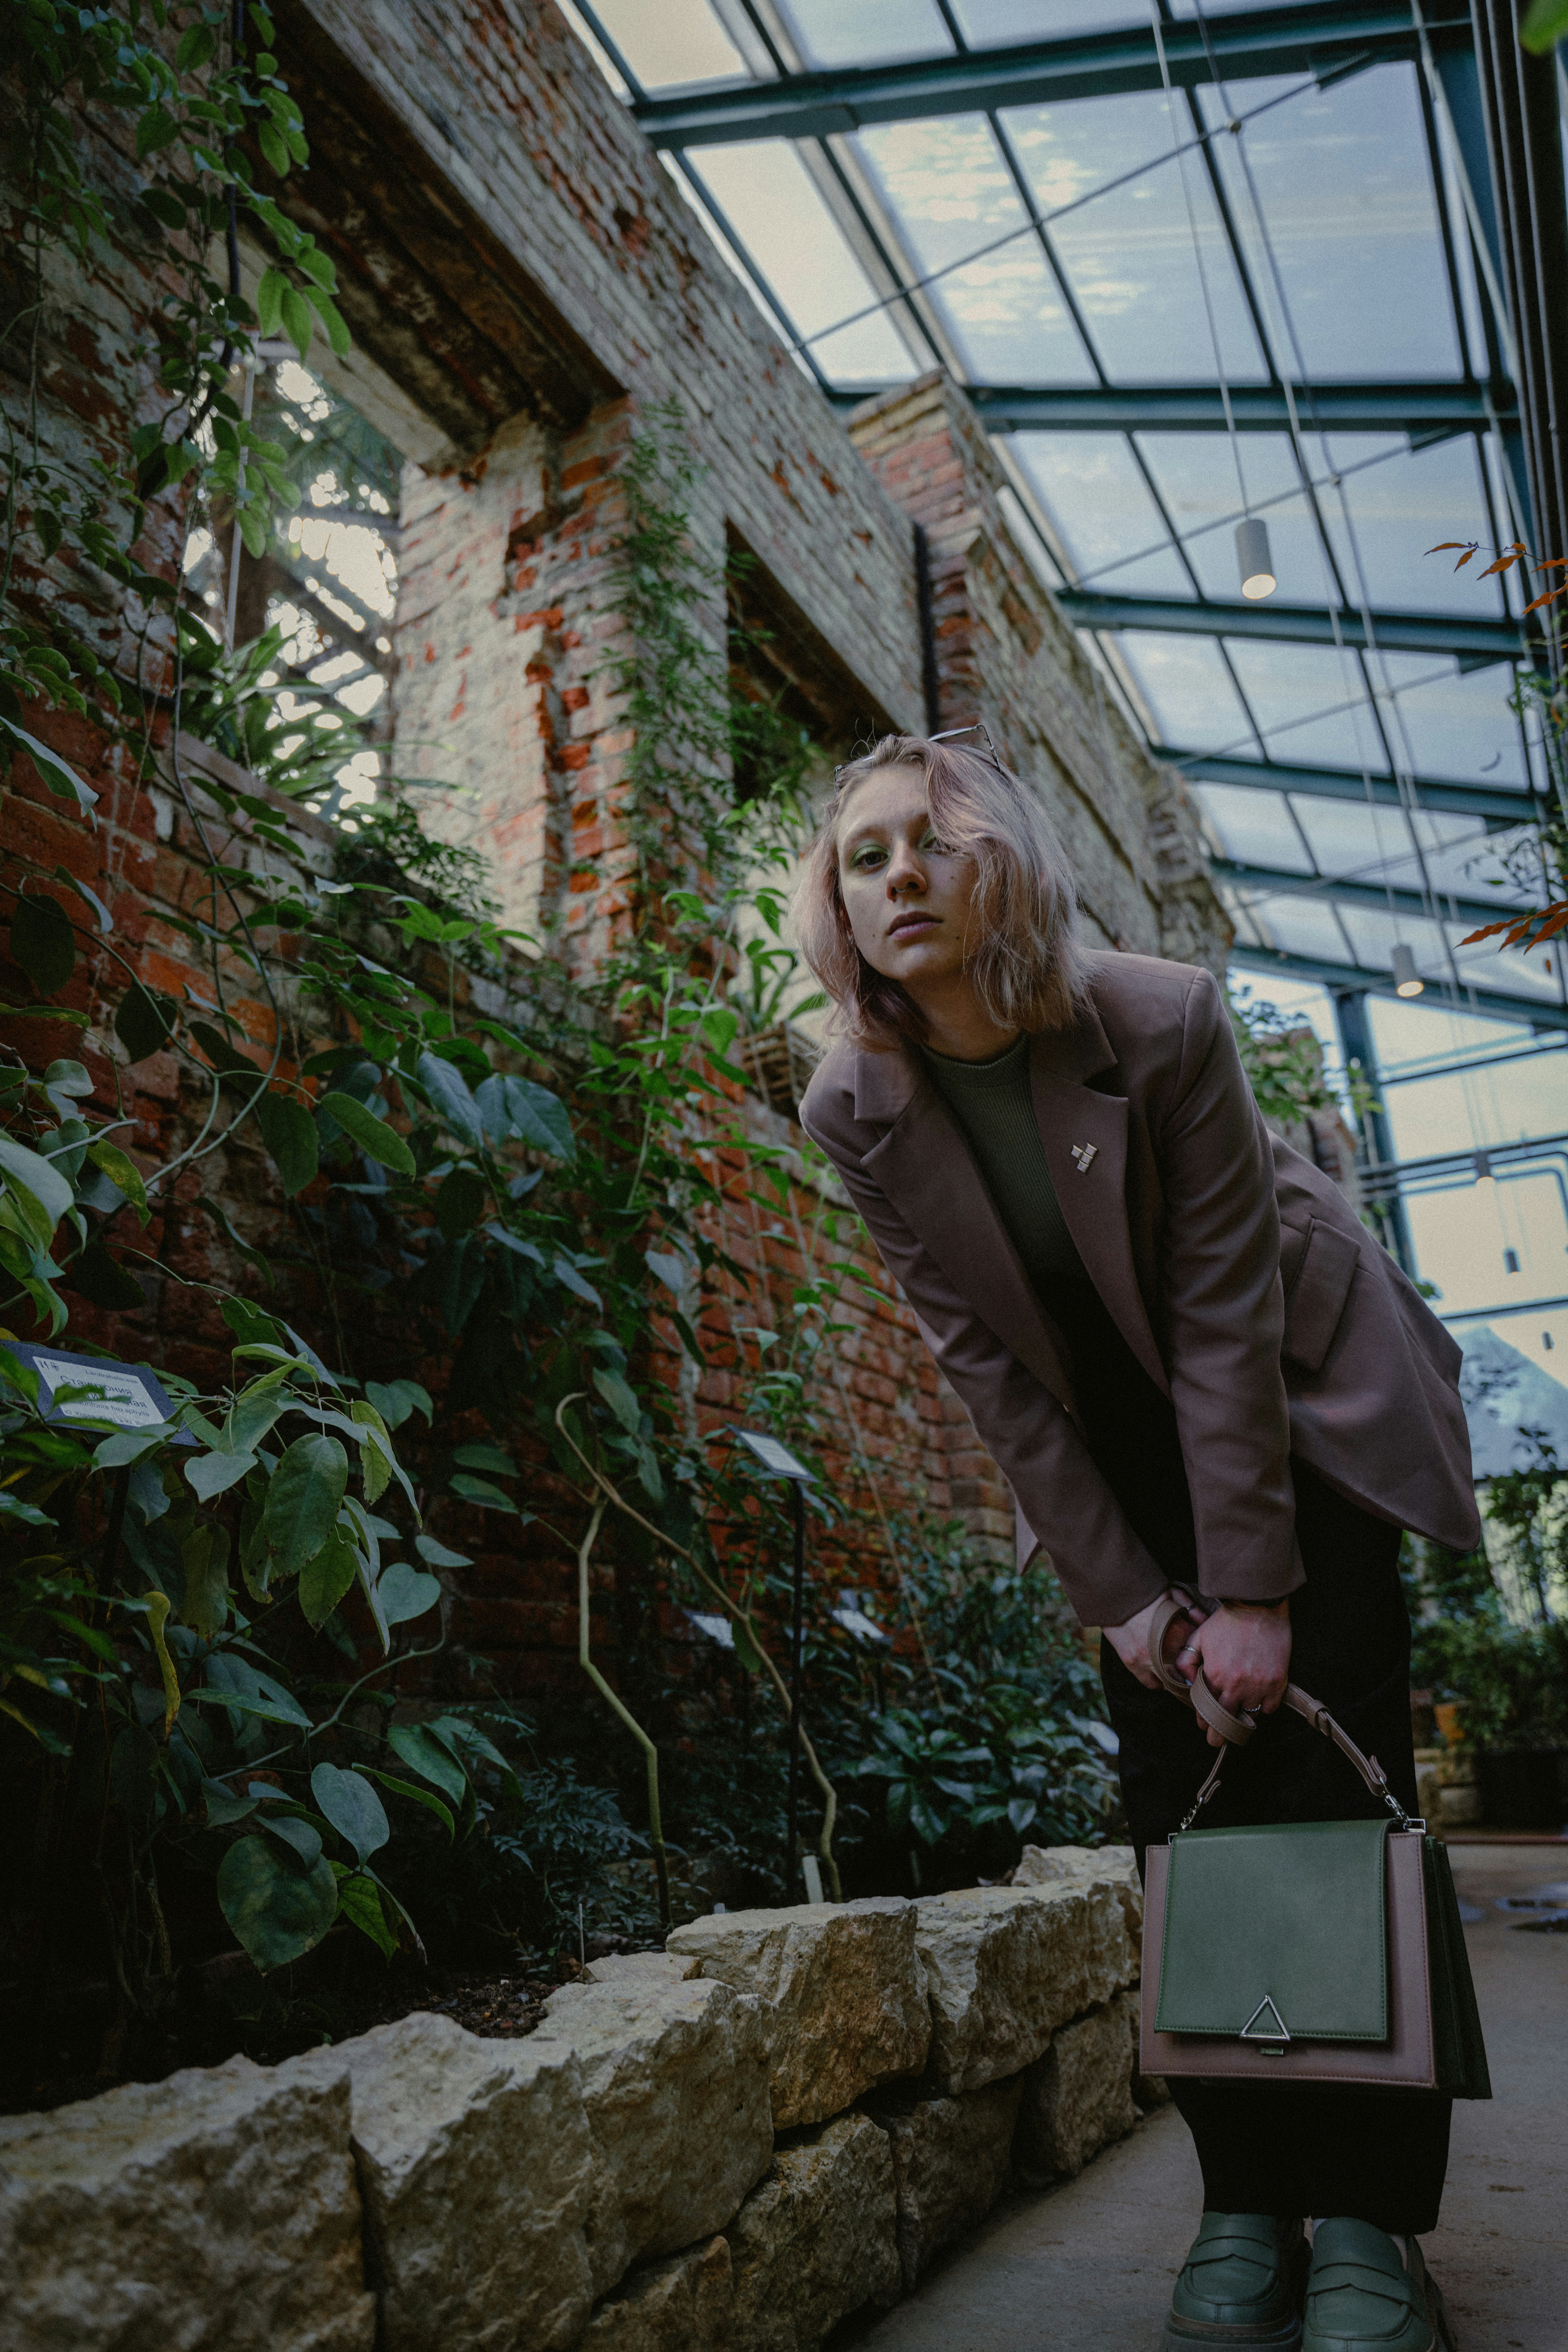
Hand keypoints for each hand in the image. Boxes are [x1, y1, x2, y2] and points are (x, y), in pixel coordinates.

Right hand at [1103, 1589, 1210, 1690]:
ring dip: (1174, 1680)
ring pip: (1169, 1683)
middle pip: (1186, 1674)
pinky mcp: (1132, 1662)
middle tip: (1191, 1670)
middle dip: (1190, 1673)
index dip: (1200, 1653)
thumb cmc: (1145, 1592)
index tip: (1200, 1654)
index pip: (1198, 1653)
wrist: (1115, 1594)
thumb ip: (1192, 1609)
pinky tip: (1159, 1674)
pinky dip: (1157, 1681)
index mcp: (1179, 1632)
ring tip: (1177, 1674)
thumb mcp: (1174, 1594)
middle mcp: (1165, 1651)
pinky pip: (1150, 1683)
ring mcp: (1147, 1659)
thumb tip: (1206, 1621)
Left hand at [1188, 1602, 1291, 1747]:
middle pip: (1226, 1721)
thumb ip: (1187, 1661)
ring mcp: (1259, 1685)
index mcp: (1215, 1674)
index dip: (1204, 1720)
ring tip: (1239, 1718)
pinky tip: (1258, 1702)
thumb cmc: (1226, 1621)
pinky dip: (1264, 1708)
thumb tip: (1185, 1682)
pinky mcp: (1277, 1681)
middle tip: (1217, 1741)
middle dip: (1220, 1734)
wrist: (1257, 1606)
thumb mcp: (1198, 1637)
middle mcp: (1236, 1684)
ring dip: (1243, 1718)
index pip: (1206, 1710)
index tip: (1203, 1725)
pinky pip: (1270, 1707)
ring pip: (1249, 1716)